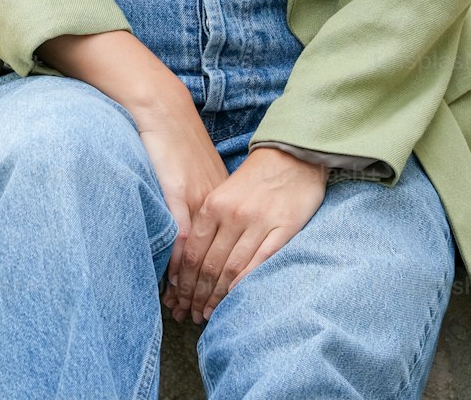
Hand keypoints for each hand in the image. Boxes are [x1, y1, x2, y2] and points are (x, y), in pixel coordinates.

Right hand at [133, 92, 230, 313]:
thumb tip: (205, 230)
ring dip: (190, 288)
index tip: (215, 304)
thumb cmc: (178, 141)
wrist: (164, 111)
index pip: (231, 251)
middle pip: (217, 261)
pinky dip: (177, 269)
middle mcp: (216, 205)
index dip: (224, 281)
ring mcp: (198, 202)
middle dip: (207, 293)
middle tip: (197, 318)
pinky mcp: (179, 197)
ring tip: (180, 310)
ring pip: (200, 258)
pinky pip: (182, 242)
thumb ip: (203, 200)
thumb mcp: (198, 173)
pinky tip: (171, 286)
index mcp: (223, 199)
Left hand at [161, 147, 327, 324]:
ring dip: (218, 296)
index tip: (179, 299)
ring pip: (232, 269)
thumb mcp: (223, 193)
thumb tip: (189, 259)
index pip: (192, 252)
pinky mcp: (282, 229)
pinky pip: (260, 263)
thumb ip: (208, 223)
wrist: (290, 156)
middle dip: (197, 295)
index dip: (183, 281)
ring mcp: (258, 223)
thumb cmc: (254, 179)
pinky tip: (235, 299)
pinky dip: (244, 284)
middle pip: (209, 265)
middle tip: (192, 314)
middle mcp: (233, 215)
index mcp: (214, 205)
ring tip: (210, 314)